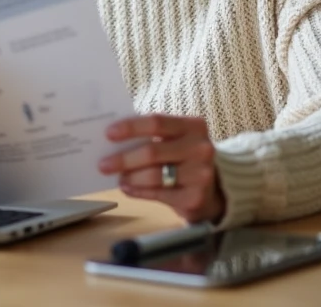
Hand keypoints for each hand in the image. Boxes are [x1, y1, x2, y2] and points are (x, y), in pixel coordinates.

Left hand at [99, 114, 224, 224]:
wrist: (217, 188)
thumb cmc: (186, 157)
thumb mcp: (178, 139)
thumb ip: (153, 136)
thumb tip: (114, 140)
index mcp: (193, 126)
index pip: (157, 122)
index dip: (131, 127)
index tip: (108, 133)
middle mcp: (200, 148)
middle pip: (152, 152)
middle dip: (124, 159)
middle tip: (103, 164)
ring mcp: (200, 174)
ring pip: (154, 175)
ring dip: (130, 177)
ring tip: (117, 178)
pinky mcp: (195, 198)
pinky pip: (158, 194)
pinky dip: (138, 191)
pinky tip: (127, 188)